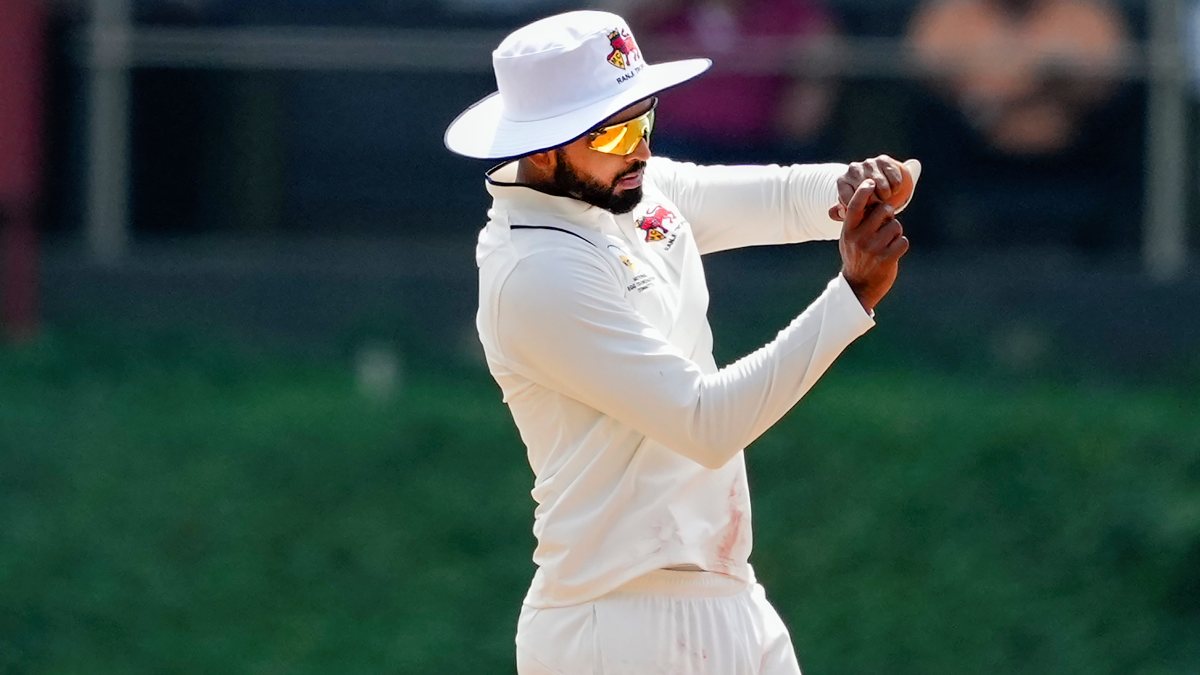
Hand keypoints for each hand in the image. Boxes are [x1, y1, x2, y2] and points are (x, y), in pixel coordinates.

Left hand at [829, 156, 921, 221]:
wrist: (877, 182)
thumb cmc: (861, 199)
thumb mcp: (849, 208)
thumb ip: (839, 214)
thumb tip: (842, 212)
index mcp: (842, 181)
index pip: (851, 201)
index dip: (862, 210)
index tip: (866, 210)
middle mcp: (852, 169)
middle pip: (868, 195)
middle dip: (875, 204)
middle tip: (877, 205)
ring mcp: (868, 163)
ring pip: (882, 187)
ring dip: (886, 196)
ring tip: (884, 197)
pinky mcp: (883, 160)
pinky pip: (894, 180)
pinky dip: (895, 188)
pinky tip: (892, 188)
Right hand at [839, 179, 909, 312]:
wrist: (859, 287)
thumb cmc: (855, 256)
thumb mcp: (848, 238)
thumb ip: (855, 219)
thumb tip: (864, 194)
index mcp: (848, 231)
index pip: (855, 205)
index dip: (863, 191)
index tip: (870, 182)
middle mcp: (859, 238)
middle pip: (884, 210)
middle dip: (889, 214)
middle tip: (885, 223)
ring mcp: (872, 249)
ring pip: (896, 226)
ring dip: (896, 232)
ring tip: (887, 242)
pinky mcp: (886, 259)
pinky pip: (903, 241)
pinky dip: (901, 245)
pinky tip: (892, 252)